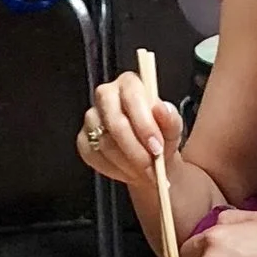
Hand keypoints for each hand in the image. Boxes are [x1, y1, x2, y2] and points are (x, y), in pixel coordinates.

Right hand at [79, 71, 182, 194]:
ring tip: (144, 172)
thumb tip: (162, 109)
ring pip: (104, 142)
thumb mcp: (173, 129)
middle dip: (135, 149)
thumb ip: (170, 119)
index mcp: (130, 84)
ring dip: (127, 163)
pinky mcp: (83, 139)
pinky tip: (127, 171)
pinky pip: (93, 155)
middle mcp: (106, 95)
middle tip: (151, 167)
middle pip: (114, 121)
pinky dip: (113, 169)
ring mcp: (91, 117)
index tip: (157, 147)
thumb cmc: (161, 138)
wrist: (151, 159)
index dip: (144, 125)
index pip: (132, 97)